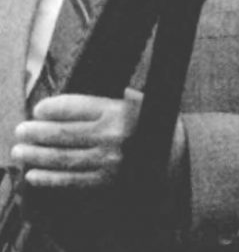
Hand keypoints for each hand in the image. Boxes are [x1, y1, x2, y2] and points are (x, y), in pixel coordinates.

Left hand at [11, 88, 142, 187]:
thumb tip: (65, 104)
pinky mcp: (107, 180)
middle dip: (36, 132)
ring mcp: (109, 159)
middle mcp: (112, 135)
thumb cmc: (151, 123)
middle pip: (62, 133)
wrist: (177, 155)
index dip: (51, 108)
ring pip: (62, 158)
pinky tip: (34, 174)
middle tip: (21, 131)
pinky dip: (49, 178)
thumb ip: (105, 100)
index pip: (74, 107)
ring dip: (36, 155)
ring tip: (20, 152)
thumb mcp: (136, 102)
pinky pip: (71, 180)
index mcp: (118, 110)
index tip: (38, 110)